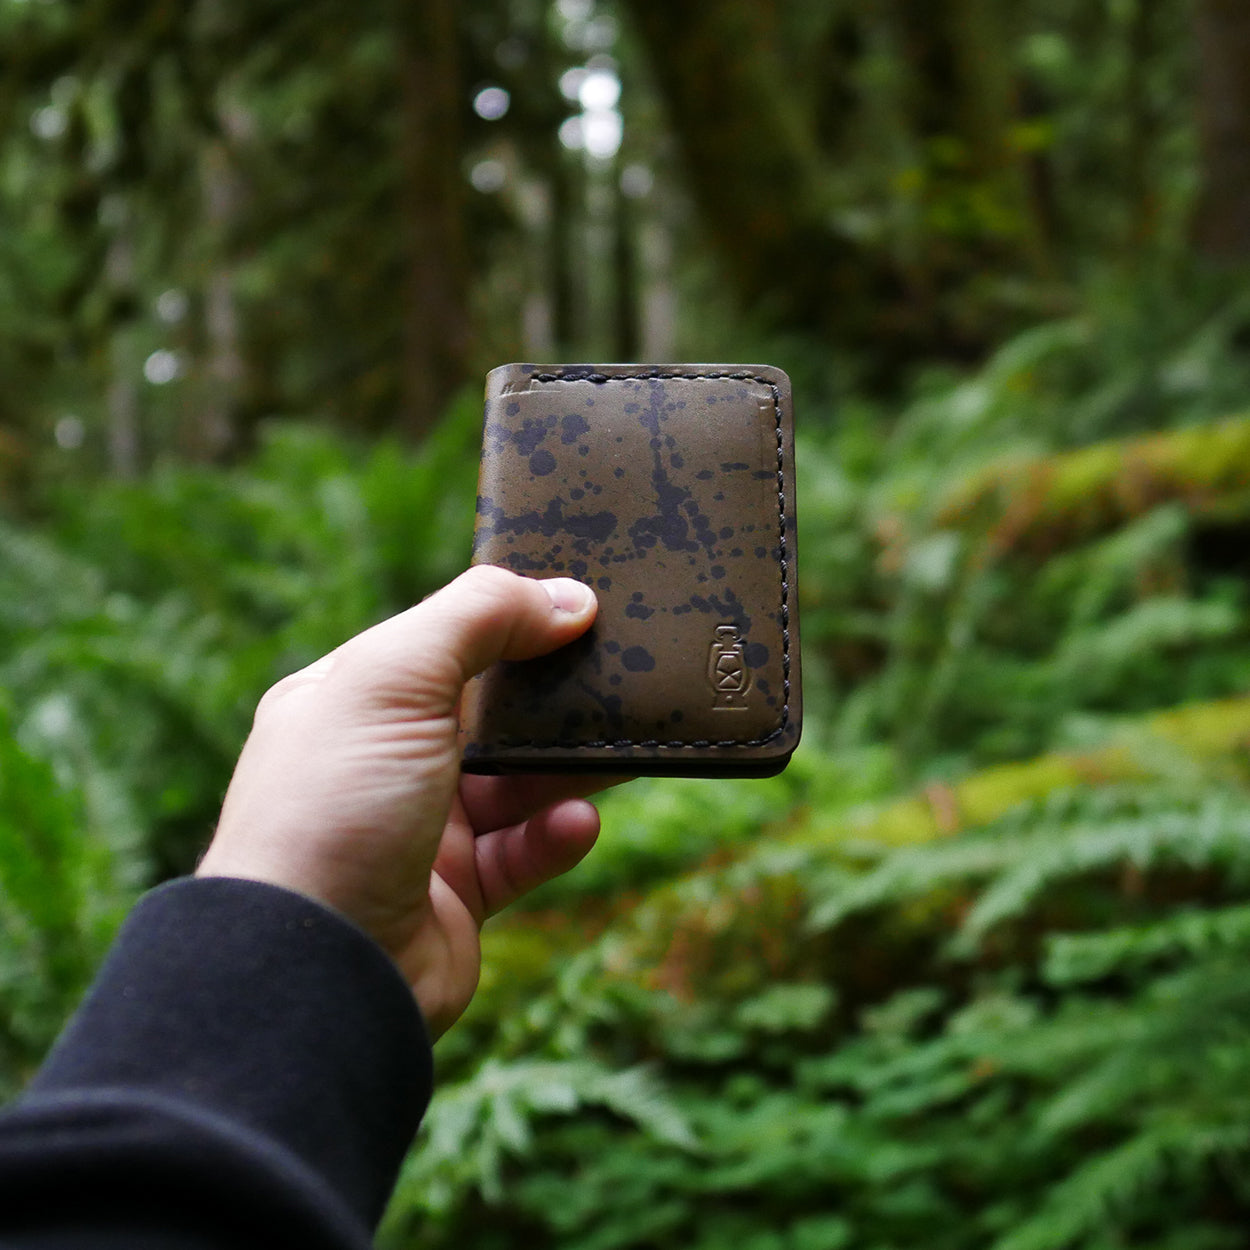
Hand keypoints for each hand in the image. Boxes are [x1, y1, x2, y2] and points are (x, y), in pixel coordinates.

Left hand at [197, 566, 601, 1036]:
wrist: (315, 969)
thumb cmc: (335, 806)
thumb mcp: (394, 678)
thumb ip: (480, 617)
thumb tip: (569, 596)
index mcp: (351, 702)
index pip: (441, 642)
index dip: (507, 620)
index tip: (579, 604)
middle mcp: (382, 763)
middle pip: (490, 714)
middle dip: (552, 696)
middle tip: (622, 673)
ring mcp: (420, 831)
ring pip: (518, 783)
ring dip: (570, 767)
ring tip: (623, 749)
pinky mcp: (457, 896)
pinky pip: (524, 853)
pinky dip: (556, 836)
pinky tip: (579, 822)